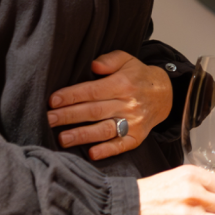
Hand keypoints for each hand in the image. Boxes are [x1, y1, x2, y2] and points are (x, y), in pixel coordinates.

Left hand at [48, 50, 172, 159]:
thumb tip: (93, 65)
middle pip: (94, 111)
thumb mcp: (127, 60)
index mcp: (123, 83)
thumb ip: (109, 60)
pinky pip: (121, 145)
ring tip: (63, 138)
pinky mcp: (137, 137)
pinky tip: (92, 153)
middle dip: (69, 116)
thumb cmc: (138, 77)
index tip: (52, 100)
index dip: (72, 96)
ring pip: (104, 130)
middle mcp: (128, 104)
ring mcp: (133, 122)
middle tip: (49, 119)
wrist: (166, 94)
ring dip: (83, 135)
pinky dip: (107, 150)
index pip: (93, 91)